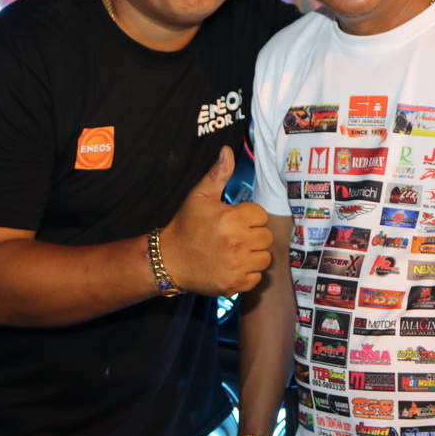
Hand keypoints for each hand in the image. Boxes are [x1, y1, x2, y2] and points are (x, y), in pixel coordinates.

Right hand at [163, 146, 272, 296]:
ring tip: (234, 251)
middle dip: (253, 235)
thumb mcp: (199, 197)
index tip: (234, 220)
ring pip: (264, 258)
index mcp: (232, 218)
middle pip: (266, 237)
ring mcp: (237, 266)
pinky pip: (256, 277)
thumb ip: (218, 174)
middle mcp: (237, 242)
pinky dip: (247, 274)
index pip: (261, 215)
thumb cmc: (186, 225)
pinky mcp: (234, 284)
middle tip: (234, 236)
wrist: (168, 260)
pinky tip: (232, 266)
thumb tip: (227, 151)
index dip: (249, 217)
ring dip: (253, 255)